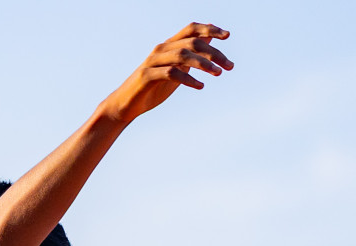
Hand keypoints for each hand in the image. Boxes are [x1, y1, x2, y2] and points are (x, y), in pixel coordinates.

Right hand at [99, 23, 233, 123]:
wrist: (126, 105)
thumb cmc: (152, 88)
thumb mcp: (175, 71)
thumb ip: (189, 58)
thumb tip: (208, 44)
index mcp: (168, 46)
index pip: (191, 29)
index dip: (210, 29)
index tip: (227, 36)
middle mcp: (161, 50)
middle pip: (192, 43)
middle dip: (214, 53)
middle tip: (229, 66)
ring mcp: (153, 62)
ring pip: (182, 55)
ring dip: (203, 64)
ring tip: (218, 74)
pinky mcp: (147, 76)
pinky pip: (170, 73)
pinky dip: (187, 79)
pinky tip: (200, 86)